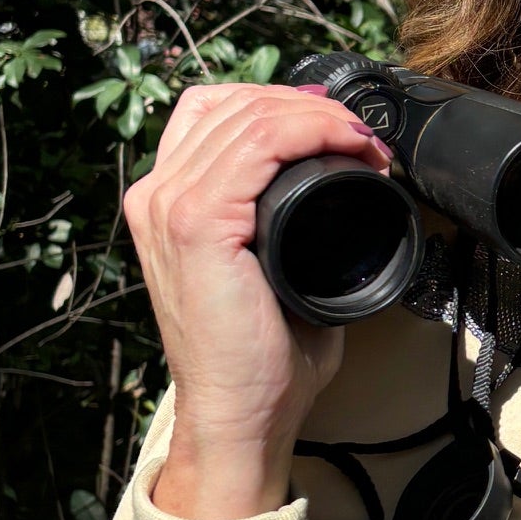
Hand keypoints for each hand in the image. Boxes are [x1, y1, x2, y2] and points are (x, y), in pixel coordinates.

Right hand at [123, 84, 393, 519]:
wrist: (237, 416)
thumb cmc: (258, 358)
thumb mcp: (264, 270)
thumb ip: (280, 224)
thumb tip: (340, 189)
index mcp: (166, 203)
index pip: (215, 113)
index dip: (281, 105)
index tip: (339, 131)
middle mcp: (157, 196)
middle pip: (233, 103)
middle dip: (308, 107)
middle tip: (361, 136)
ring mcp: (170, 206)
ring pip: (249, 115)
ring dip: (320, 117)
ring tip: (364, 143)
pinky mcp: (197, 223)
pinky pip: (257, 144)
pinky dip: (310, 132)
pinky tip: (346, 145)